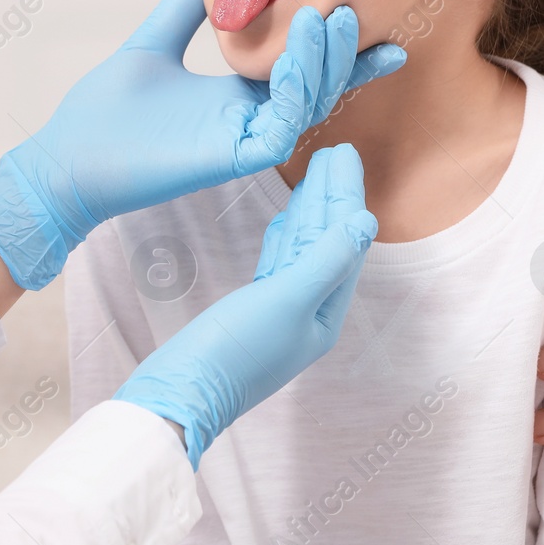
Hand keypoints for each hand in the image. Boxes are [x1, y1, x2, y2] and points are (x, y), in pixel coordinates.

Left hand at [0, 0, 403, 289]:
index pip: (301, 66)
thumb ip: (186, 7)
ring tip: (328, 18)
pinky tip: (295, 54)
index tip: (368, 13)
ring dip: (323, 62)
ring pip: (308, 104)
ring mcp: (244, 140)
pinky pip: (281, 126)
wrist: (66, 157)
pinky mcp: (232, 159)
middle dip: (342, 49)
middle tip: (355, 10)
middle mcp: (250, 117)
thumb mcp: (154, 42)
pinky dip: (294, 89)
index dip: (337, 45)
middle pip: (317, 83)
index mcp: (238, 93)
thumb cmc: (104, 112)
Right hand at [113, 144, 376, 468]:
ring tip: (316, 170)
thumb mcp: (284, 300)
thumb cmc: (232, 353)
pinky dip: (287, 233)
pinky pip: (281, 261)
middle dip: (331, 195)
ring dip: (311, 208)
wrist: (179, 394)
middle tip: (336, 150)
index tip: (345, 153)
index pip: (343, 240)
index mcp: (326, 313)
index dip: (345, 194)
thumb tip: (364, 222)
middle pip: (327, 240)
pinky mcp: (254, 310)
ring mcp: (282, 311)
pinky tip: (289, 217)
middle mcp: (310, 312)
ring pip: (304, 247)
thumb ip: (324, 259)